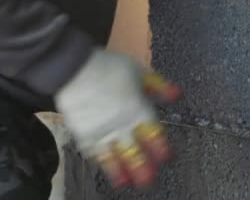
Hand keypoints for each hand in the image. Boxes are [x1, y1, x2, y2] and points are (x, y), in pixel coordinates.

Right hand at [54, 50, 180, 187]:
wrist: (73, 70)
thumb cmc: (107, 67)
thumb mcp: (139, 70)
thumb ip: (158, 85)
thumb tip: (176, 94)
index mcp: (138, 109)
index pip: (153, 132)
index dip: (159, 146)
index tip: (166, 158)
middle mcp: (121, 125)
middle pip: (134, 150)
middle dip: (142, 167)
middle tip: (148, 180)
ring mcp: (101, 131)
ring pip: (113, 155)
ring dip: (119, 170)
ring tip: (124, 183)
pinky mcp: (82, 132)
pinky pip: (92, 151)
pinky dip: (98, 159)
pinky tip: (101, 165)